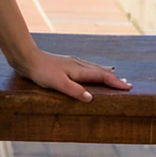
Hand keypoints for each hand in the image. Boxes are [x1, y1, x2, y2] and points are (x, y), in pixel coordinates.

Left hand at [11, 49, 131, 102]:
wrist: (26, 58)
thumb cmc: (42, 71)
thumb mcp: (58, 84)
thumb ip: (75, 91)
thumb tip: (92, 98)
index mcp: (79, 70)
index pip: (102, 76)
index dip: (115, 82)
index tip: (128, 87)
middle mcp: (77, 65)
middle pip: (100, 71)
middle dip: (113, 78)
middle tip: (126, 83)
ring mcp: (70, 63)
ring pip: (92, 68)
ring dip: (104, 73)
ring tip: (113, 76)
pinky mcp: (64, 64)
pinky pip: (85, 68)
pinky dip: (93, 71)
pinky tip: (89, 72)